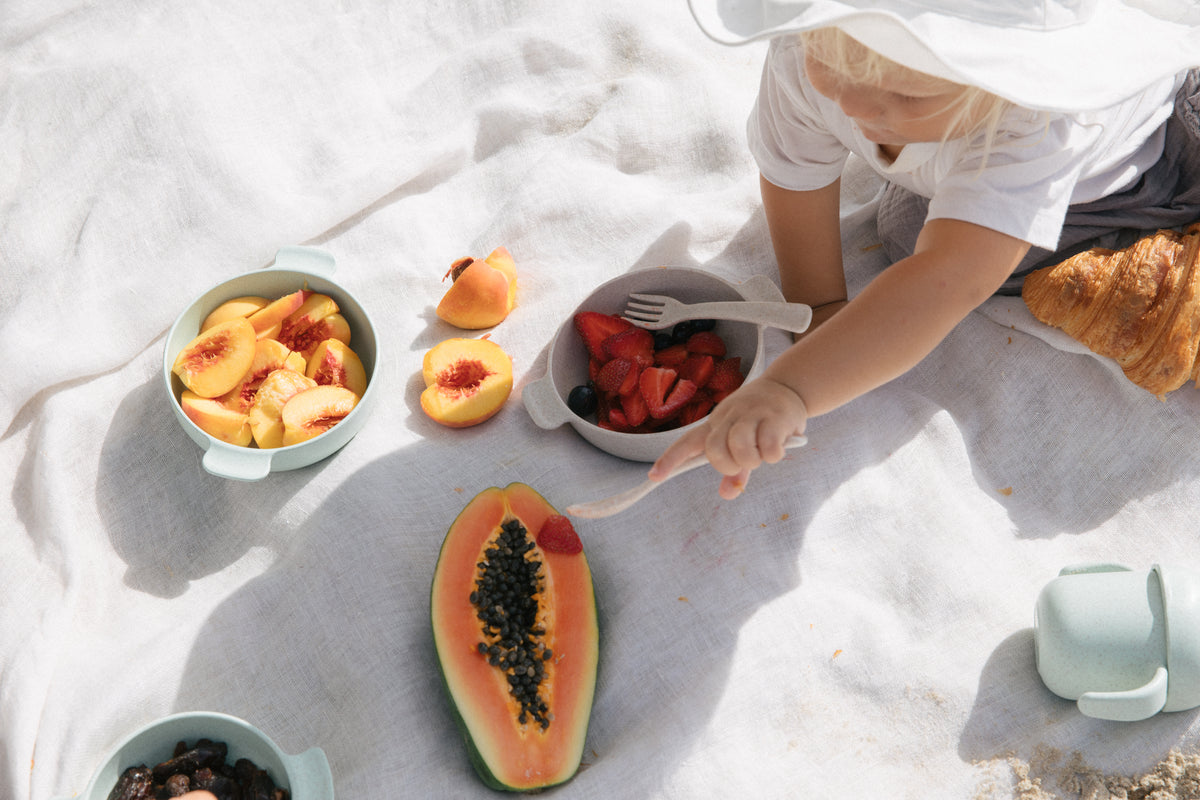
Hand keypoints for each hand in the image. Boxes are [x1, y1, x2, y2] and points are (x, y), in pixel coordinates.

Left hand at [648, 376, 807, 499]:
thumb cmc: (760, 418)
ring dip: (751, 460)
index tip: (654, 476)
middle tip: (742, 463)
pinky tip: (778, 447)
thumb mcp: (744, 441)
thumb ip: (736, 469)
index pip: (687, 442)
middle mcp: (729, 416)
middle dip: (727, 465)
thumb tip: (727, 494)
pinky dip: (773, 455)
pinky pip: (768, 447)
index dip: (670, 459)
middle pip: (714, 448)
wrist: (788, 385)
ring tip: (761, 454)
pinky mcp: (775, 417)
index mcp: (715, 423)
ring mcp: (751, 414)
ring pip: (739, 445)